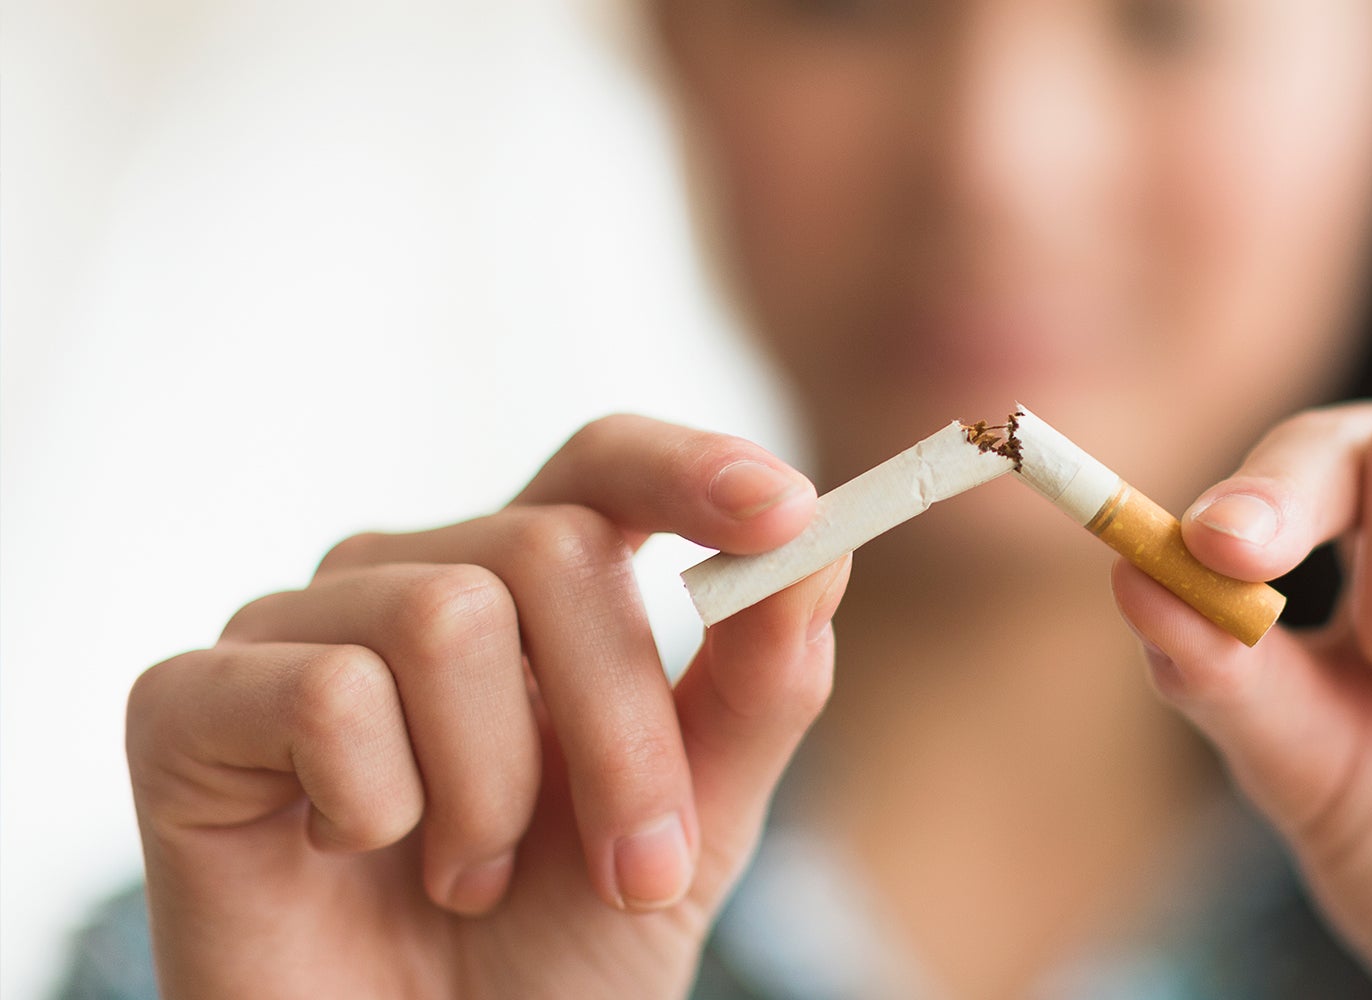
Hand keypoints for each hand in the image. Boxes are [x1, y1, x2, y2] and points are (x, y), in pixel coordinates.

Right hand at [126, 415, 848, 998]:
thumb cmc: (554, 950)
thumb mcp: (693, 828)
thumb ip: (757, 692)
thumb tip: (822, 553)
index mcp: (530, 589)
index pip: (604, 464)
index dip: (692, 468)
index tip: (787, 515)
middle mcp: (409, 579)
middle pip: (551, 548)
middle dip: (624, 732)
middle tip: (638, 870)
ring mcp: (294, 632)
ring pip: (444, 616)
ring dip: (496, 793)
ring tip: (470, 879)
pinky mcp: (188, 705)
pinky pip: (325, 695)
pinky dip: (377, 809)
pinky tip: (356, 857)